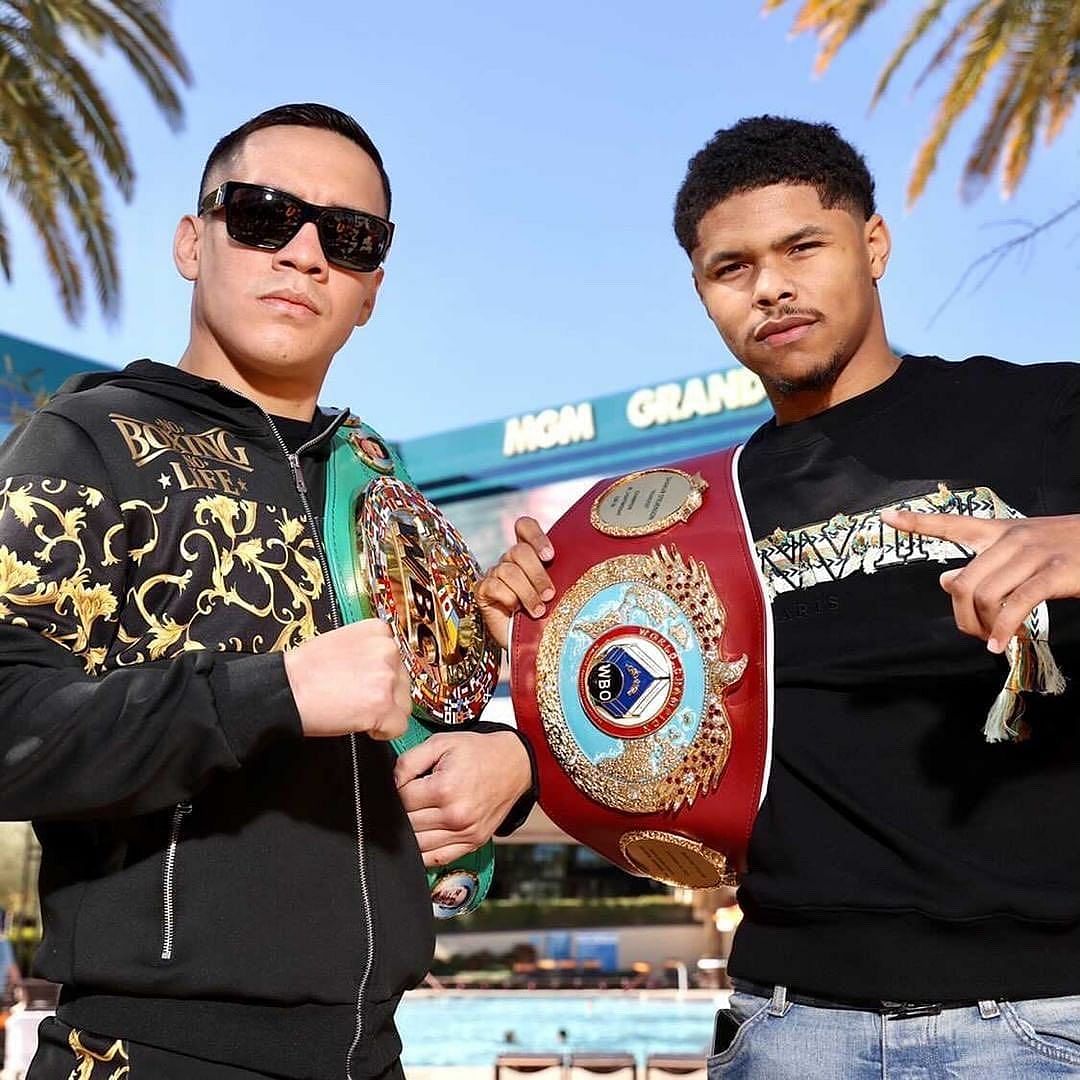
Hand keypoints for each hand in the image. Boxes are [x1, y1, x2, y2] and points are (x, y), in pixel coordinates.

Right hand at [283, 620, 410, 738]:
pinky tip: (361, 723)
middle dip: (385, 695)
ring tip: (355, 709)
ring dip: (385, 713)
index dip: (380, 675)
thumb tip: (383, 667)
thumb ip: (368, 650)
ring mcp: (386, 676)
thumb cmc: (305, 670)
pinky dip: (383, 732)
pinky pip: (399, 726)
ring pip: (404, 705)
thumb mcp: (342, 642)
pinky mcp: (383, 704)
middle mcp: (386, 649)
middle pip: (403, 682)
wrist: (285, 690)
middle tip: (355, 698)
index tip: (364, 682)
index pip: (397, 659)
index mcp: (377, 631)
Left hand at [394, 730, 531, 866]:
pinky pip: (437, 859)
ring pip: (418, 845)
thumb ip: (408, 761)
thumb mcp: (441, 743)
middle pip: (407, 824)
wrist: (515, 764)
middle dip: (404, 810)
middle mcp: (455, 816)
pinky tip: (423, 836)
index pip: (401, 800)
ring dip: (411, 831)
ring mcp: (465, 833)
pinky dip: (424, 852)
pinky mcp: (472, 843)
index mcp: (445, 789)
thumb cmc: (478, 752)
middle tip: (413, 796)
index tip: (406, 782)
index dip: (397, 789)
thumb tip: (391, 783)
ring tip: (418, 813)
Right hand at [476, 516, 554, 647]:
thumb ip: (565, 574)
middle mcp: (510, 560)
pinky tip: (516, 610)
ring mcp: (495, 574)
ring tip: (539, 610)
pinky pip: (493, 585)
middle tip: (549, 595)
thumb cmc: (549, 617)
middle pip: (519, 550)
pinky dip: (508, 598)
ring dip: (526, 592)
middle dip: (537, 574)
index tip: (550, 556)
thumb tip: (594, 565)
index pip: (524, 526)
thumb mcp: (561, 593)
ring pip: (508, 570)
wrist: (532, 646)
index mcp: (530, 554)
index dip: (535, 536)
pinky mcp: (483, 591)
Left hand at [882, 509, 1079, 653]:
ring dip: (983, 626)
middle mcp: (1010, 539)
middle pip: (962, 582)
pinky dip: (1003, 630)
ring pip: (984, 596)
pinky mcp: (1053, 574)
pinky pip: (1015, 605)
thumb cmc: (1065, 550)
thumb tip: (945, 579)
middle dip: (962, 616)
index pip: (951, 524)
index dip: (917, 522)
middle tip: (974, 632)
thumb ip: (982, 563)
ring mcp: (1032, 555)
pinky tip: (1001, 644)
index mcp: (999, 530)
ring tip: (994, 638)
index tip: (886, 517)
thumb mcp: (1020, 550)